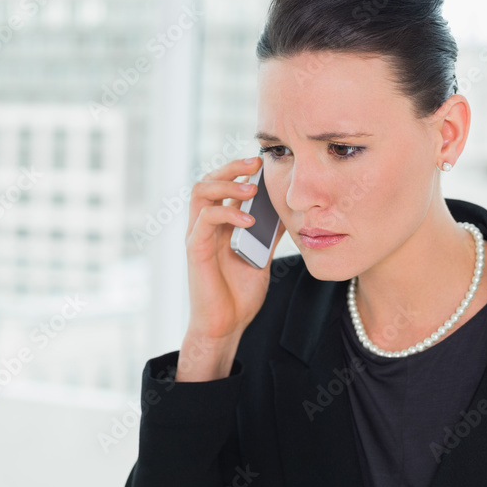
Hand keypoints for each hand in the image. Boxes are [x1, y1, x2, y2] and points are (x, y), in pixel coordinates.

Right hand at [178, 156, 287, 381]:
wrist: (227, 324)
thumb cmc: (241, 293)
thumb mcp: (263, 255)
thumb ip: (270, 233)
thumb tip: (289, 212)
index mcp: (220, 225)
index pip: (224, 185)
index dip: (240, 170)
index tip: (265, 163)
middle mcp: (205, 226)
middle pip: (207, 180)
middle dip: (231, 167)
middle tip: (256, 163)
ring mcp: (198, 236)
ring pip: (200, 192)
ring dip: (226, 184)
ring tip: (252, 188)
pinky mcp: (196, 250)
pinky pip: (206, 220)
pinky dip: (228, 214)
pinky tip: (250, 221)